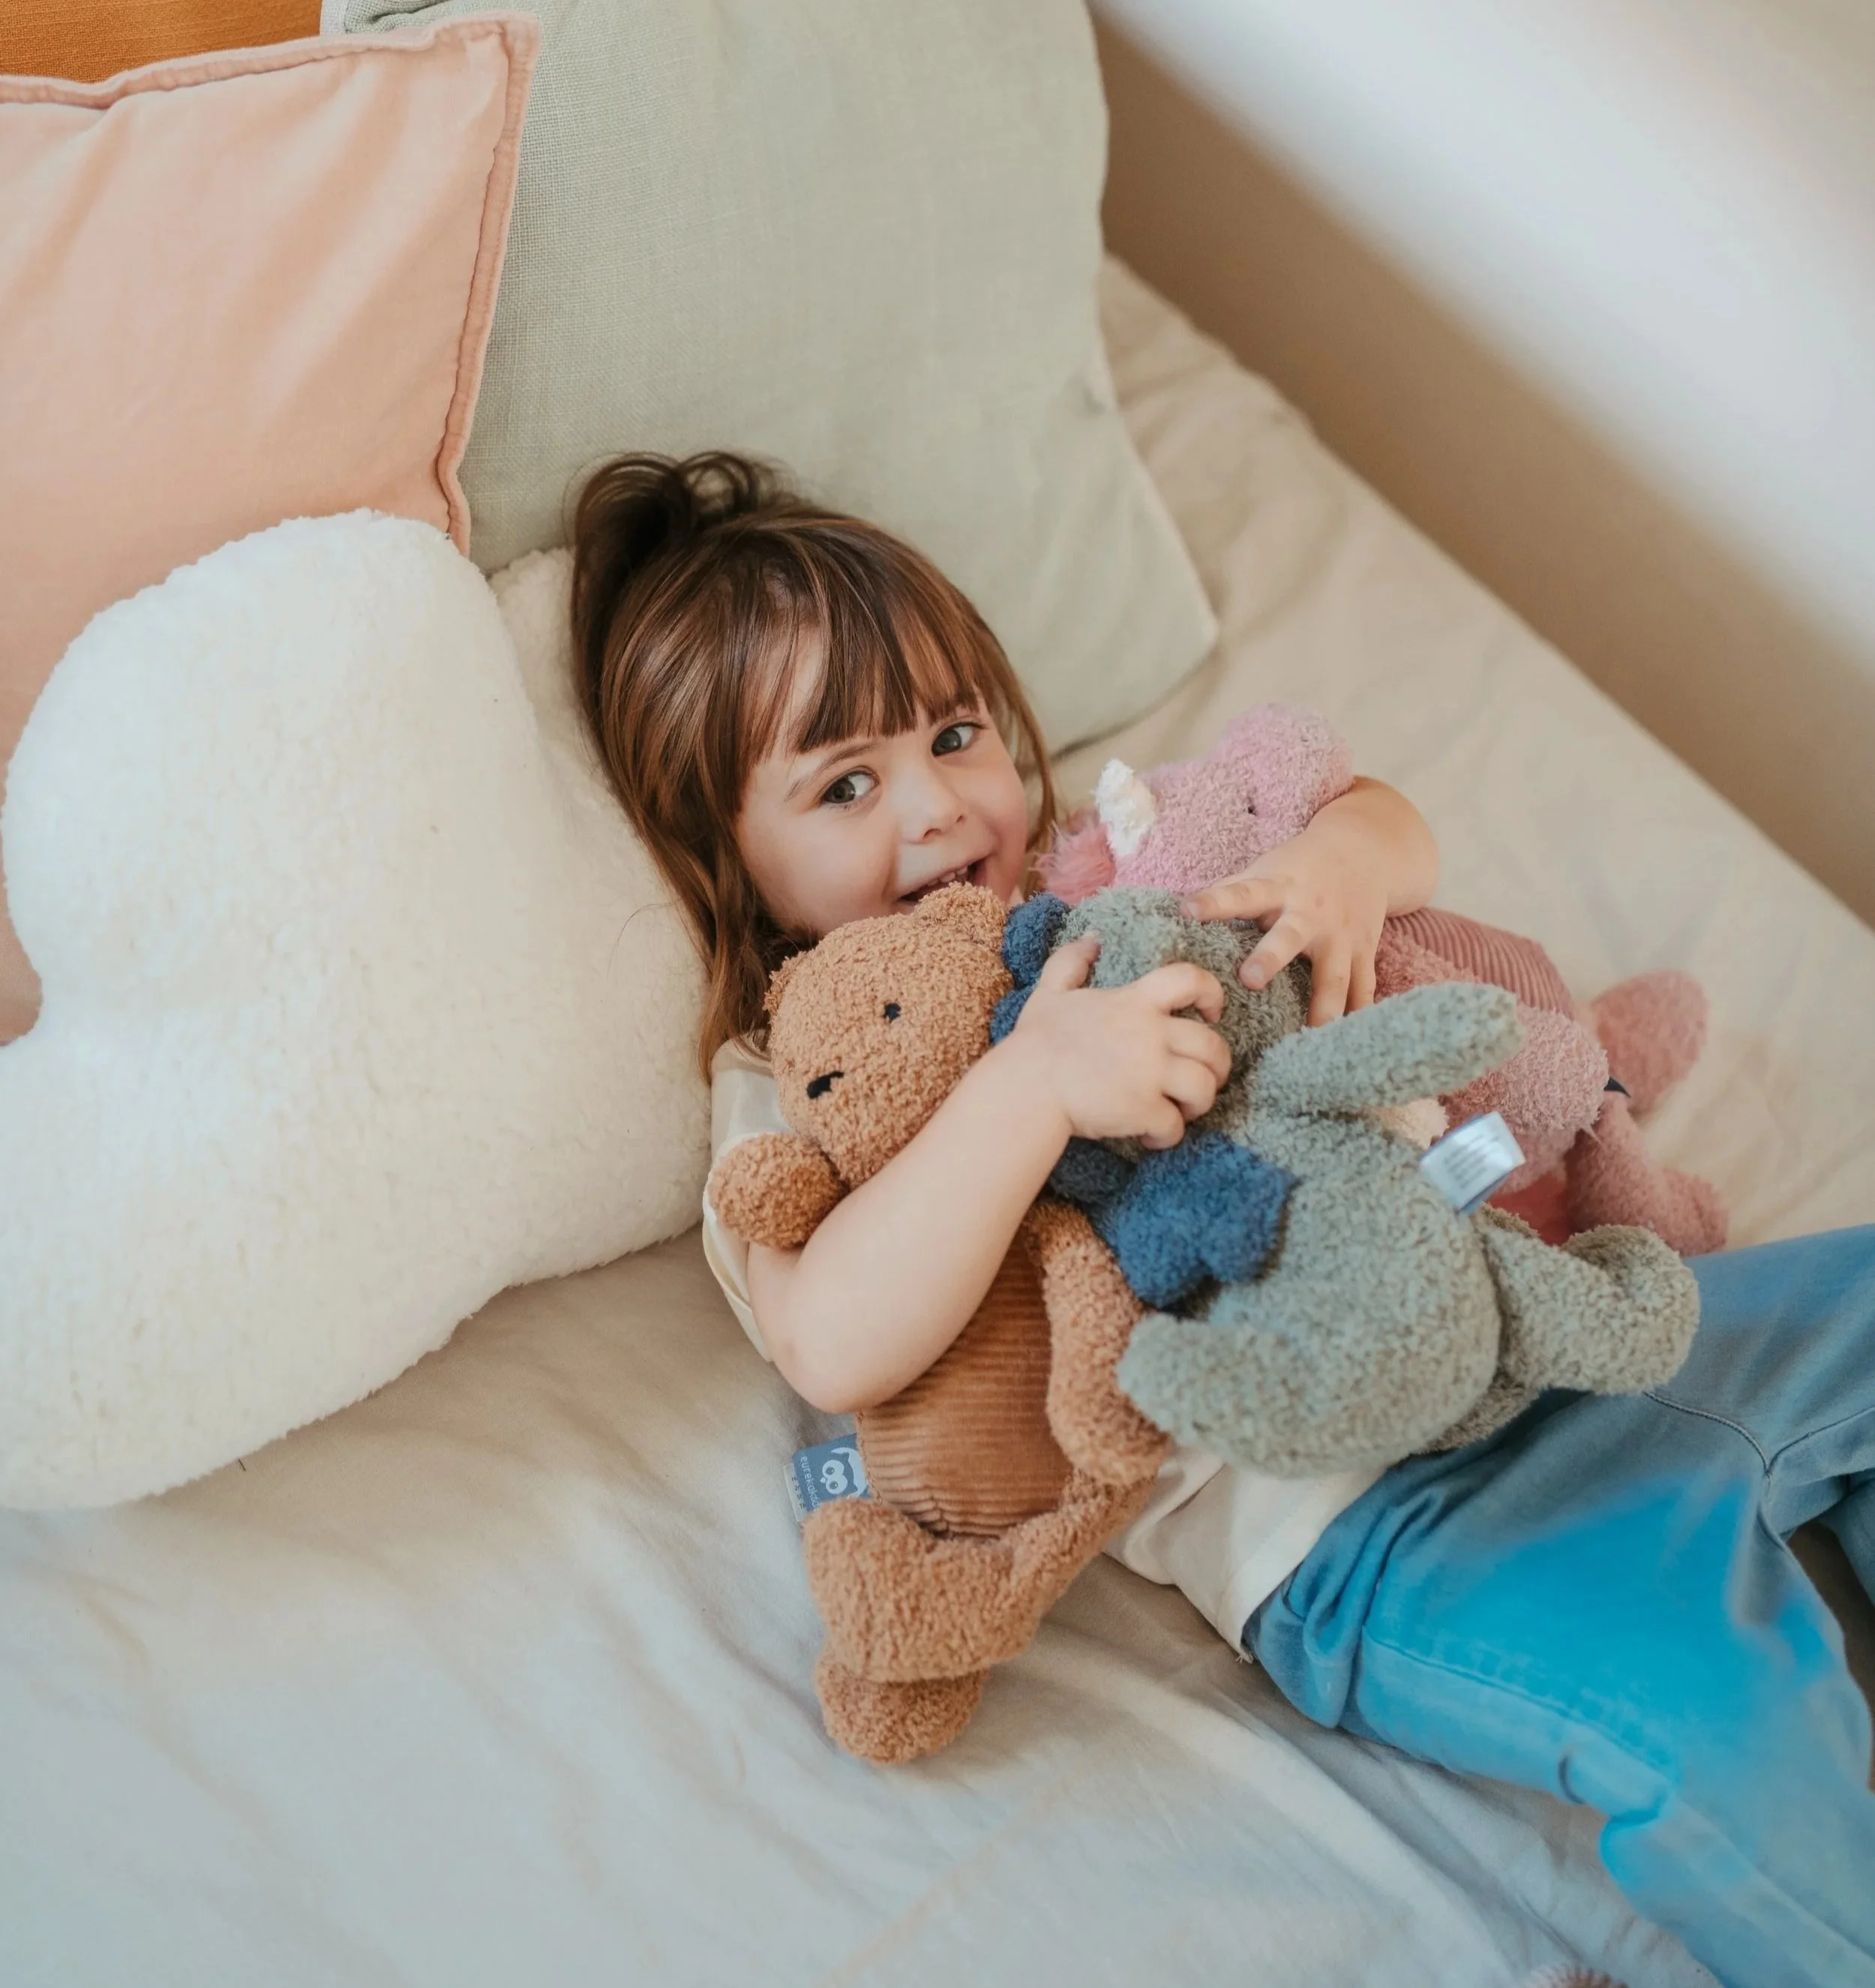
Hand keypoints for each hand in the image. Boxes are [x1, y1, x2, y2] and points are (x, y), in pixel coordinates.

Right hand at [1009, 932, 1231, 1149]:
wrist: (1026, 1087)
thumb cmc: (1036, 1041)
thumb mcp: (1050, 992)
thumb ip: (1072, 961)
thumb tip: (1092, 938)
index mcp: (1135, 1002)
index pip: (1191, 980)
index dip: (1212, 994)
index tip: (1213, 1014)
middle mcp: (1150, 1034)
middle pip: (1212, 1045)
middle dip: (1217, 1066)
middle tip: (1204, 1078)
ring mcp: (1150, 1073)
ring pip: (1203, 1087)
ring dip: (1199, 1103)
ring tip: (1181, 1110)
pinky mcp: (1142, 1109)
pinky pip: (1175, 1126)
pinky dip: (1168, 1135)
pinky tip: (1150, 1135)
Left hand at [1182, 821, 1390, 1026]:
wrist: (1363, 853)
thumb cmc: (1299, 868)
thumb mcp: (1266, 868)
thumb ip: (1230, 891)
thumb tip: (1179, 912)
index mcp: (1277, 888)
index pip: (1241, 894)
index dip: (1214, 902)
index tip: (1188, 911)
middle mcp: (1310, 914)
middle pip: (1289, 938)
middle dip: (1271, 958)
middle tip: (1250, 979)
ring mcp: (1340, 936)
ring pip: (1334, 975)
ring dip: (1323, 1006)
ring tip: (1311, 1035)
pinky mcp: (1364, 952)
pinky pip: (1363, 988)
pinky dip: (1358, 1015)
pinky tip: (1348, 1043)